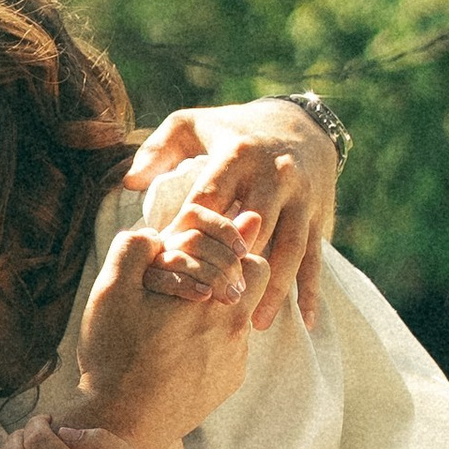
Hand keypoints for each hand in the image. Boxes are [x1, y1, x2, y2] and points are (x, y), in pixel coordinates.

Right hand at [75, 222, 255, 443]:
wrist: (122, 423)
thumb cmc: (115, 354)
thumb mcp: (111, 291)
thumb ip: (136, 248)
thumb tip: (159, 230)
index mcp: (211, 298)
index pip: (250, 255)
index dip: (230, 246)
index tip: (210, 250)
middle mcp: (234, 328)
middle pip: (256, 282)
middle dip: (233, 272)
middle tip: (198, 278)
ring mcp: (235, 359)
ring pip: (243, 316)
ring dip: (220, 308)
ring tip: (180, 318)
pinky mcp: (229, 383)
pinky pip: (233, 350)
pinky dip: (214, 342)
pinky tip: (180, 351)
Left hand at [127, 102, 337, 329]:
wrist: (299, 124)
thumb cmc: (231, 131)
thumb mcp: (191, 125)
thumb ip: (157, 149)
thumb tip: (129, 183)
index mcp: (237, 155)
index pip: (210, 199)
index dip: (191, 233)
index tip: (171, 266)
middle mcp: (273, 175)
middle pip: (254, 228)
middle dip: (234, 268)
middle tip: (212, 306)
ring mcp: (301, 197)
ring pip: (289, 248)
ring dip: (274, 288)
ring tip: (256, 324)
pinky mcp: (319, 214)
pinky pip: (316, 256)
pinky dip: (311, 290)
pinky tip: (305, 321)